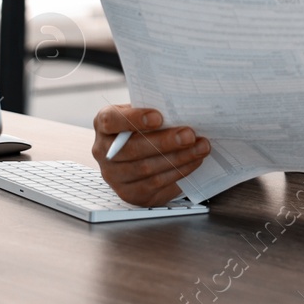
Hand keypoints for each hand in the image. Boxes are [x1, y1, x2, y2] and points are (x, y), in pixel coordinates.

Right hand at [92, 105, 211, 206]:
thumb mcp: (142, 113)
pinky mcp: (130, 193)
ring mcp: (114, 175)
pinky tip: (194, 161)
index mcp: (103, 125)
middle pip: (132, 149)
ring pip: (146, 169)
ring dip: (178, 158)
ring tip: (200, 147)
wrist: (139, 153)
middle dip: (164, 142)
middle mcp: (103, 152)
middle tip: (189, 134)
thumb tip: (181, 110)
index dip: (134, 119)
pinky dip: (179, 171)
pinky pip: (156, 183)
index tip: (159, 117)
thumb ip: (153, 110)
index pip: (111, 121)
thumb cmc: (143, 127)